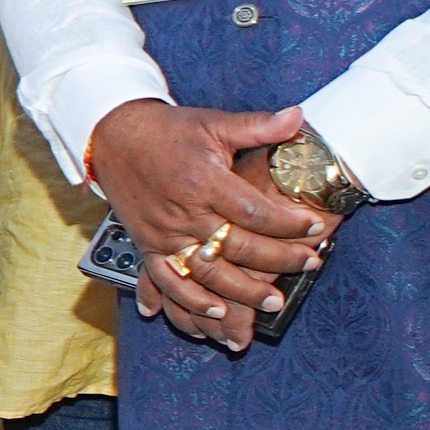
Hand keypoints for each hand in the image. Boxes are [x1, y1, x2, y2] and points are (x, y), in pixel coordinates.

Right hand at [86, 98, 333, 353]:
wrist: (113, 135)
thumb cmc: (168, 130)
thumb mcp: (214, 123)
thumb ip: (258, 126)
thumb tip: (298, 116)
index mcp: (204, 180)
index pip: (254, 211)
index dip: (289, 222)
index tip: (316, 227)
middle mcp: (184, 211)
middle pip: (237, 246)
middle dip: (278, 260)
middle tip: (310, 264)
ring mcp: (164, 232)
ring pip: (207, 272)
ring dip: (241, 292)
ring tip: (271, 303)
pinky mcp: (147, 244)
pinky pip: (168, 280)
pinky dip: (189, 301)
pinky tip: (216, 313)